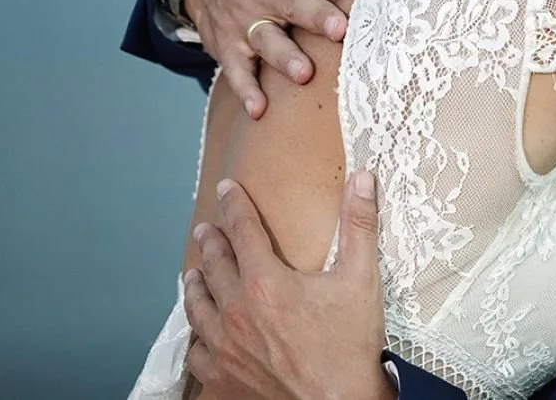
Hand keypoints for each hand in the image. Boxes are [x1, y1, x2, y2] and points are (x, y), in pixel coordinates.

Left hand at [183, 173, 393, 399]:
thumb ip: (359, 224)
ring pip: (197, 306)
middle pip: (214, 265)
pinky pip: (196, 350)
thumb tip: (362, 179)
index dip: (235, 205)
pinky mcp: (221, 376)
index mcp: (265, 282)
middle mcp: (235, 311)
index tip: (227, 189)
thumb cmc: (349, 346)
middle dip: (211, 242)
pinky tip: (199, 331)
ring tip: (194, 274)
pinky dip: (195, 334)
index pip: (242, 230)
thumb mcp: (361, 278)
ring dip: (195, 284)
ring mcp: (224, 346)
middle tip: (208, 229)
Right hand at [184, 0, 387, 116]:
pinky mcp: (230, 46)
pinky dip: (246, 91)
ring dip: (285, 58)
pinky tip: (259, 111)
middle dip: (316, 17)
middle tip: (340, 29)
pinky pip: (236, 71)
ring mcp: (246, 20)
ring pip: (266, 40)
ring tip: (304, 74)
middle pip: (293, 4)